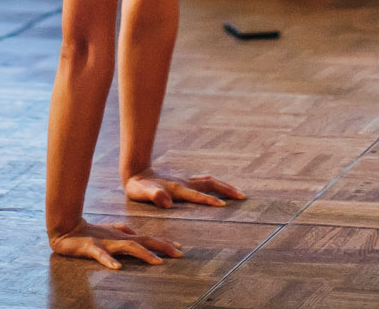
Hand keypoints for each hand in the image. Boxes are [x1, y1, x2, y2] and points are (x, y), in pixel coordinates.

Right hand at [49, 218, 182, 269]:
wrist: (66, 229)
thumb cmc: (89, 232)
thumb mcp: (109, 232)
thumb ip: (122, 230)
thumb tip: (133, 232)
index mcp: (123, 237)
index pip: (147, 239)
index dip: (163, 243)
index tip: (180, 249)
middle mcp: (118, 239)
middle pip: (144, 242)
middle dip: (162, 247)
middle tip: (179, 254)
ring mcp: (106, 243)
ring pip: (128, 248)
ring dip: (144, 254)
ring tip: (157, 262)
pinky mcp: (92, 248)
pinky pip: (102, 255)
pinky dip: (110, 260)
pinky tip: (118, 267)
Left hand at [126, 171, 246, 208]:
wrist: (135, 171)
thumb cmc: (137, 186)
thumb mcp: (140, 192)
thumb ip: (153, 195)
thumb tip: (165, 202)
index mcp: (176, 188)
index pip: (197, 195)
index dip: (209, 200)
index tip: (223, 205)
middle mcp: (184, 183)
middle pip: (210, 184)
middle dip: (227, 190)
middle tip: (242, 196)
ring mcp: (185, 180)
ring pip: (209, 181)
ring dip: (224, 186)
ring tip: (238, 193)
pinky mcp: (184, 181)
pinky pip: (204, 182)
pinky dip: (215, 184)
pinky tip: (219, 187)